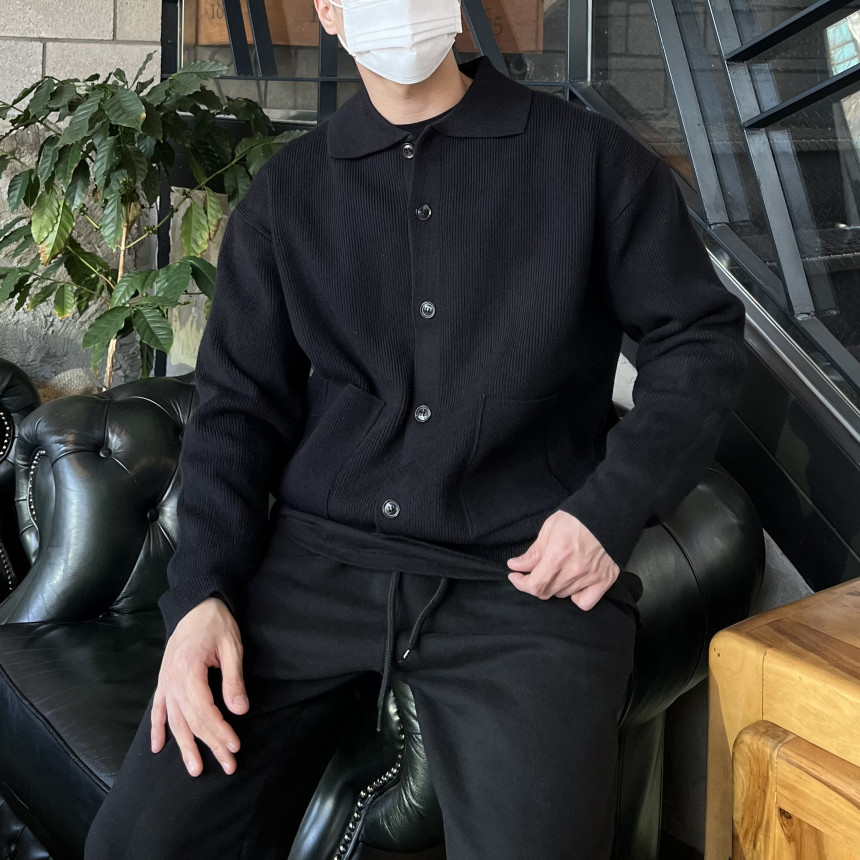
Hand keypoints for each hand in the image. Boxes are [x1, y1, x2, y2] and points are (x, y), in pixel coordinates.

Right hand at [151, 597, 248, 776]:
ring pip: (174, 721)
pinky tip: (157, 747)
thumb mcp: (232, 646)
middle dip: (209, 745)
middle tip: (227, 765)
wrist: (196, 604)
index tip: (235, 746)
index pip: (205, 711)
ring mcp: (165, 681)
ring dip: (184, 746)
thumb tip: (239, 710)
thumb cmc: (217, 623)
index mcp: (188, 671)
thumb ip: (234, 679)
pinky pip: (158, 709)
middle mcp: (171, 680)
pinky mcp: (163, 680)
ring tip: (195, 769)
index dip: (220, 731)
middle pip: (191, 721)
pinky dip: (157, 728)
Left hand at [507, 510, 619, 609]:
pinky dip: (576, 597)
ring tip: (556, 572)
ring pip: (563, 595)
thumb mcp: (549, 529)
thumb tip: (515, 566)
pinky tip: (573, 586)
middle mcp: (574, 570)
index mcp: (558, 555)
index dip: (521, 583)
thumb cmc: (577, 518)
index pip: (534, 584)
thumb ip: (533, 552)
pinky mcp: (605, 580)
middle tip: (532, 573)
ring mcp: (591, 577)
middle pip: (547, 592)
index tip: (516, 576)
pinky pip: (585, 602)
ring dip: (554, 587)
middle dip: (534, 584)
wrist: (608, 512)